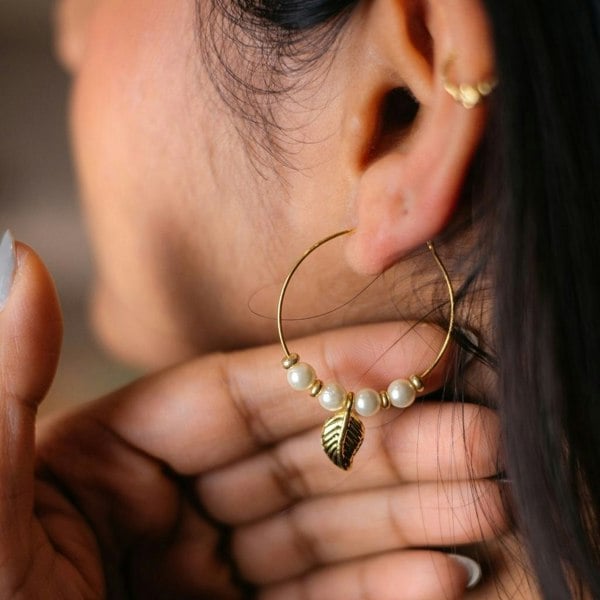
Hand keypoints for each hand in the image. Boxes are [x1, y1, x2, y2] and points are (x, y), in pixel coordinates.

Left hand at [0, 240, 519, 598]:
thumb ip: (11, 385)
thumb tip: (21, 255)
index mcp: (112, 462)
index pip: (240, 396)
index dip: (333, 369)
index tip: (420, 352)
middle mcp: (168, 511)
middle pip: (300, 459)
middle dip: (398, 444)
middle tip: (485, 431)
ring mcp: (209, 579)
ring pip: (325, 531)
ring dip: (410, 515)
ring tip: (487, 494)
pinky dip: (385, 590)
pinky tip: (445, 569)